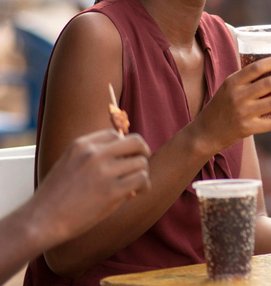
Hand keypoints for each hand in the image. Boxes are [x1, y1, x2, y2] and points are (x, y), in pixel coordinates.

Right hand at [30, 129, 150, 245]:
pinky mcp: (111, 191)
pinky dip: (144, 186)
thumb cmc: (55, 196)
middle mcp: (94, 153)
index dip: (124, 147)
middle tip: (140, 166)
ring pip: (141, 162)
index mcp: (81, 144)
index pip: (116, 134)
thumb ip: (91, 156)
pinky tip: (136, 194)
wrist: (40, 220)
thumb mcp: (69, 163)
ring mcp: (103, 171)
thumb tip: (123, 156)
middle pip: (136, 141)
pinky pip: (142, 179)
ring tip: (135, 186)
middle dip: (143, 152)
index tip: (123, 160)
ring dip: (142, 174)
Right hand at [196, 55, 270, 149]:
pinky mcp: (247, 128)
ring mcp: (243, 113)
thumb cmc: (219, 107)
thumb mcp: (226, 88)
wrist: (204, 133)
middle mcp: (238, 96)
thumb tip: (270, 70)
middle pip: (270, 83)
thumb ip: (244, 80)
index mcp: (232, 82)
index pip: (257, 67)